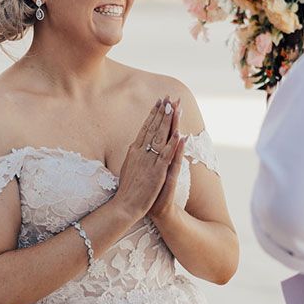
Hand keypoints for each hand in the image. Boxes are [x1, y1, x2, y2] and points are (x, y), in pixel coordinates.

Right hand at [113, 95, 180, 221]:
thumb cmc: (127, 189)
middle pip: (153, 128)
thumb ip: (134, 155)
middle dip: (162, 112)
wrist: (125, 205)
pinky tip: (178, 134)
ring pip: (160, 137)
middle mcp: (140, 152)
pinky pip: (166, 155)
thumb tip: (135, 145)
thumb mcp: (128, 166)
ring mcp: (149, 161)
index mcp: (134, 150)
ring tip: (175, 108)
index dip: (153, 114)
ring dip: (168, 122)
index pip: (145, 127)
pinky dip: (172, 144)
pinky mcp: (157, 172)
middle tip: (169, 97)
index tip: (159, 102)